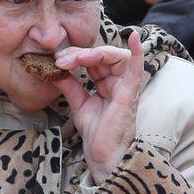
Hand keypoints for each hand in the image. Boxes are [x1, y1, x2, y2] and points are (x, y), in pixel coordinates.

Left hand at [52, 31, 145, 179]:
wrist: (102, 155)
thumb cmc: (96, 133)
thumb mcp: (78, 104)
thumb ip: (70, 86)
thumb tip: (56, 70)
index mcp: (106, 83)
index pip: (92, 60)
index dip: (75, 57)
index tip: (57, 62)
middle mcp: (117, 81)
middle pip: (101, 55)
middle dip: (79, 53)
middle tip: (61, 60)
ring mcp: (125, 86)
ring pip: (114, 57)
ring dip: (92, 53)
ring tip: (74, 59)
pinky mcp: (129, 93)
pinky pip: (136, 69)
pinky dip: (137, 52)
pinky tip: (134, 37)